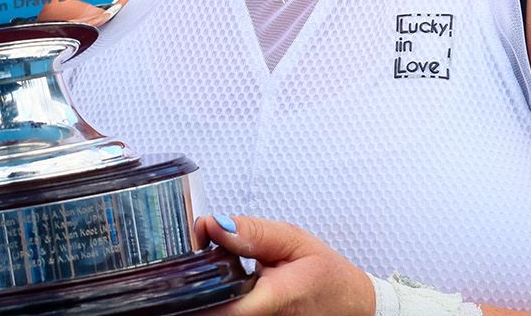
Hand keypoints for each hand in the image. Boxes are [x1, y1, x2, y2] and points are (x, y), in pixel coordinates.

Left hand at [193, 214, 374, 315]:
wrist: (351, 305)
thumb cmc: (327, 274)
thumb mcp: (293, 241)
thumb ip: (252, 233)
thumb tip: (212, 224)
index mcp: (274, 299)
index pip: (219, 305)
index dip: (192, 287)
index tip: (179, 266)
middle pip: (210, 311)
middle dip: (192, 286)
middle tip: (188, 259)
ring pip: (215, 313)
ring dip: (202, 293)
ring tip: (203, 268)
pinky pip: (225, 313)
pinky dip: (215, 300)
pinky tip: (217, 284)